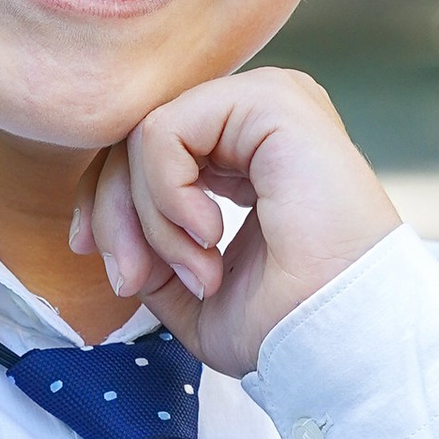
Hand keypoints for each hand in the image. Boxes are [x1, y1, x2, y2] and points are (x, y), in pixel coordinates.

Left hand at [74, 69, 400, 378]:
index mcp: (248, 153)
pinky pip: (163, 131)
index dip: (111, 206)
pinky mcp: (268, 101)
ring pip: (146, 136)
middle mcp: (257, 118)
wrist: (335, 337)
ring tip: (196, 269)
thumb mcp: (191, 291)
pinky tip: (209, 234)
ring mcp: (266, 102)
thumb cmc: (283, 324)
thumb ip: (149, 251)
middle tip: (130, 279)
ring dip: (149, 217)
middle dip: (115, 216)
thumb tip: (103, 235)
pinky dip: (166, 195)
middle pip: (138, 139)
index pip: (150, 154)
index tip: (112, 270)